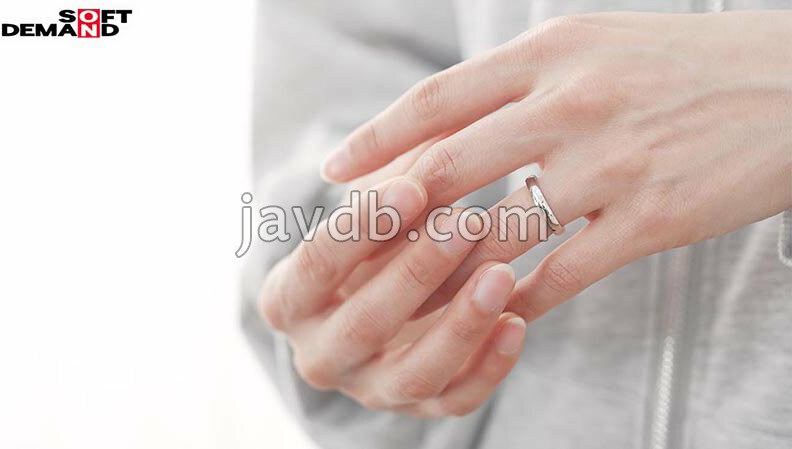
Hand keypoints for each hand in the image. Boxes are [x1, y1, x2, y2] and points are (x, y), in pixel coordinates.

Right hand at [258, 176, 525, 417]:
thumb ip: (390, 184)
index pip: (317, 265)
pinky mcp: (418, 408)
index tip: (412, 186)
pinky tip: (518, 323)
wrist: (376, 302)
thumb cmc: (368, 243)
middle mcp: (320, 355)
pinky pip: (455, 401)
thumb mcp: (366, 213)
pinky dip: (489, 366)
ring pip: (413, 372)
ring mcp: (369, 389)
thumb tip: (431, 134)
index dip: (363, 228)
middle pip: (366, 322)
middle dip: (417, 272)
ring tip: (501, 274)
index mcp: (288, 301)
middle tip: (465, 223)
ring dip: (459, 323)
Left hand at [320, 11, 791, 319]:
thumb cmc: (679, 64)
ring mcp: (611, 164)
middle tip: (354, 243)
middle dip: (391, 212)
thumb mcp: (591, 47)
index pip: (436, 101)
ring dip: (446, 265)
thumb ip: (517, 82)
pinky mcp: (651, 219)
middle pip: (449, 167)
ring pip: (497, 229)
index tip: (337, 171)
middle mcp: (572, 103)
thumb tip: (444, 125)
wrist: (791, 84)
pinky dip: (518, 295)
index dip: (377, 139)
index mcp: (550, 53)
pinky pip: (561, 271)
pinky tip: (495, 309)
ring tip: (411, 289)